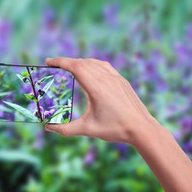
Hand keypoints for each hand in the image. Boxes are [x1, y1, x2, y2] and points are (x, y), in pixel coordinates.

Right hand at [45, 57, 159, 143]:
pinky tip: (88, 69)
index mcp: (97, 88)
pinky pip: (103, 66)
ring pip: (93, 62)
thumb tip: (48, 128)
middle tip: (53, 65)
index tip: (48, 61)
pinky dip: (92, 63)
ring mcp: (116, 78)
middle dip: (66, 61)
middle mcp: (106, 79)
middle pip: (82, 62)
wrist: (142, 129)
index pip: (76, 67)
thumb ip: (65, 129)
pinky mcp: (121, 80)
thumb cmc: (116, 129)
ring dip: (79, 61)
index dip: (60, 62)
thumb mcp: (88, 129)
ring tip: (67, 67)